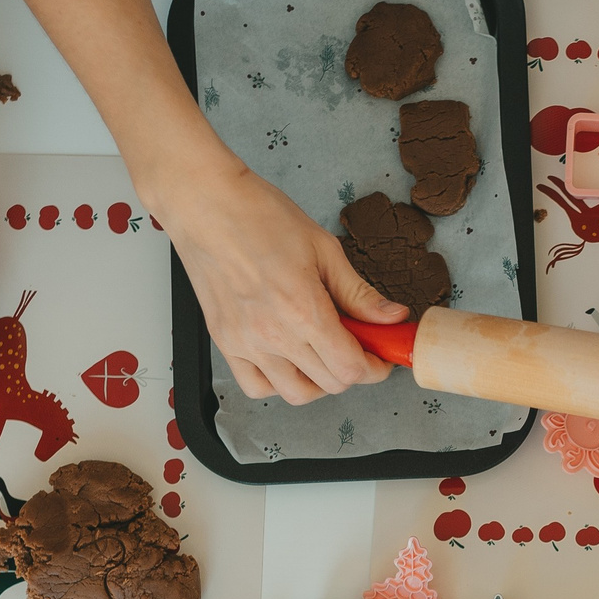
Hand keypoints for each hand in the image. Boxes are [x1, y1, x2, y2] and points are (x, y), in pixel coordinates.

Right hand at [155, 158, 403, 404]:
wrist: (206, 205)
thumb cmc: (259, 216)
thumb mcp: (323, 248)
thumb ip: (359, 292)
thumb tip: (392, 317)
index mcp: (304, 310)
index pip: (351, 368)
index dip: (375, 368)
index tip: (380, 357)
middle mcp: (273, 335)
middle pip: (330, 383)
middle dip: (352, 370)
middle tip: (357, 346)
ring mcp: (246, 343)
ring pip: (296, 393)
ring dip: (319, 382)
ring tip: (323, 354)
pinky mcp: (225, 342)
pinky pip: (257, 387)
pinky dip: (278, 384)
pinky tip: (288, 361)